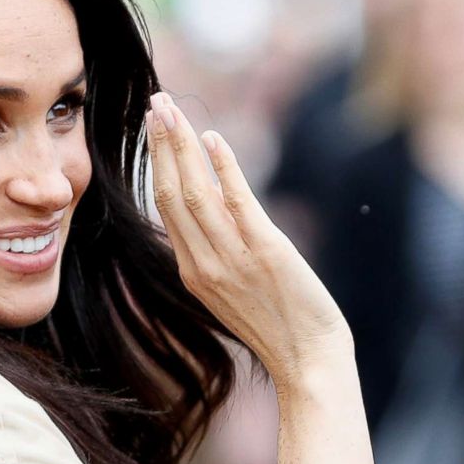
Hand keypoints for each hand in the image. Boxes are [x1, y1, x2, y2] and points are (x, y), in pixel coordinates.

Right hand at [146, 93, 349, 387]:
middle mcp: (203, 263)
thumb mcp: (233, 289)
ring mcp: (232, 258)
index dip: (158, 162)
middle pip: (171, 192)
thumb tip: (215, 211)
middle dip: (162, 144)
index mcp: (192, 272)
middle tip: (155, 103)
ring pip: (195, 192)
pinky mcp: (265, 252)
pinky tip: (214, 139)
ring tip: (171, 109)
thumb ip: (217, 252)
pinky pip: (237, 202)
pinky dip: (224, 169)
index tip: (155, 127)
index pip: (165, 205)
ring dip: (182, 146)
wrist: (308, 360)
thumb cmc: (278, 326)